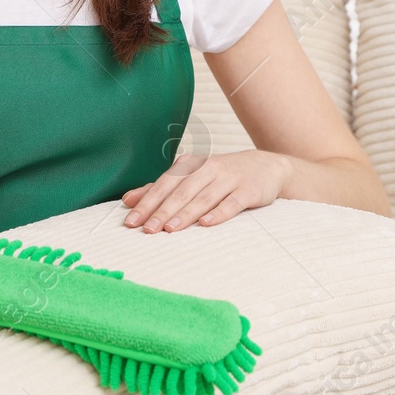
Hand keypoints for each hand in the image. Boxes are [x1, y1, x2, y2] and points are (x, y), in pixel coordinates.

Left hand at [120, 151, 291, 232]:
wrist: (267, 167)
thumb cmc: (221, 176)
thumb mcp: (191, 177)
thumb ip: (160, 189)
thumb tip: (128, 200)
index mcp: (189, 165)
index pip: (163, 185)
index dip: (146, 203)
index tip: (131, 221)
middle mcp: (207, 168)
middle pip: (181, 192)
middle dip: (162, 211)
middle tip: (147, 229)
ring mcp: (229, 178)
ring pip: (203, 197)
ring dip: (185, 214)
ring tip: (169, 229)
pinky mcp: (248, 190)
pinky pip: (231, 202)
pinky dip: (218, 213)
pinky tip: (206, 224)